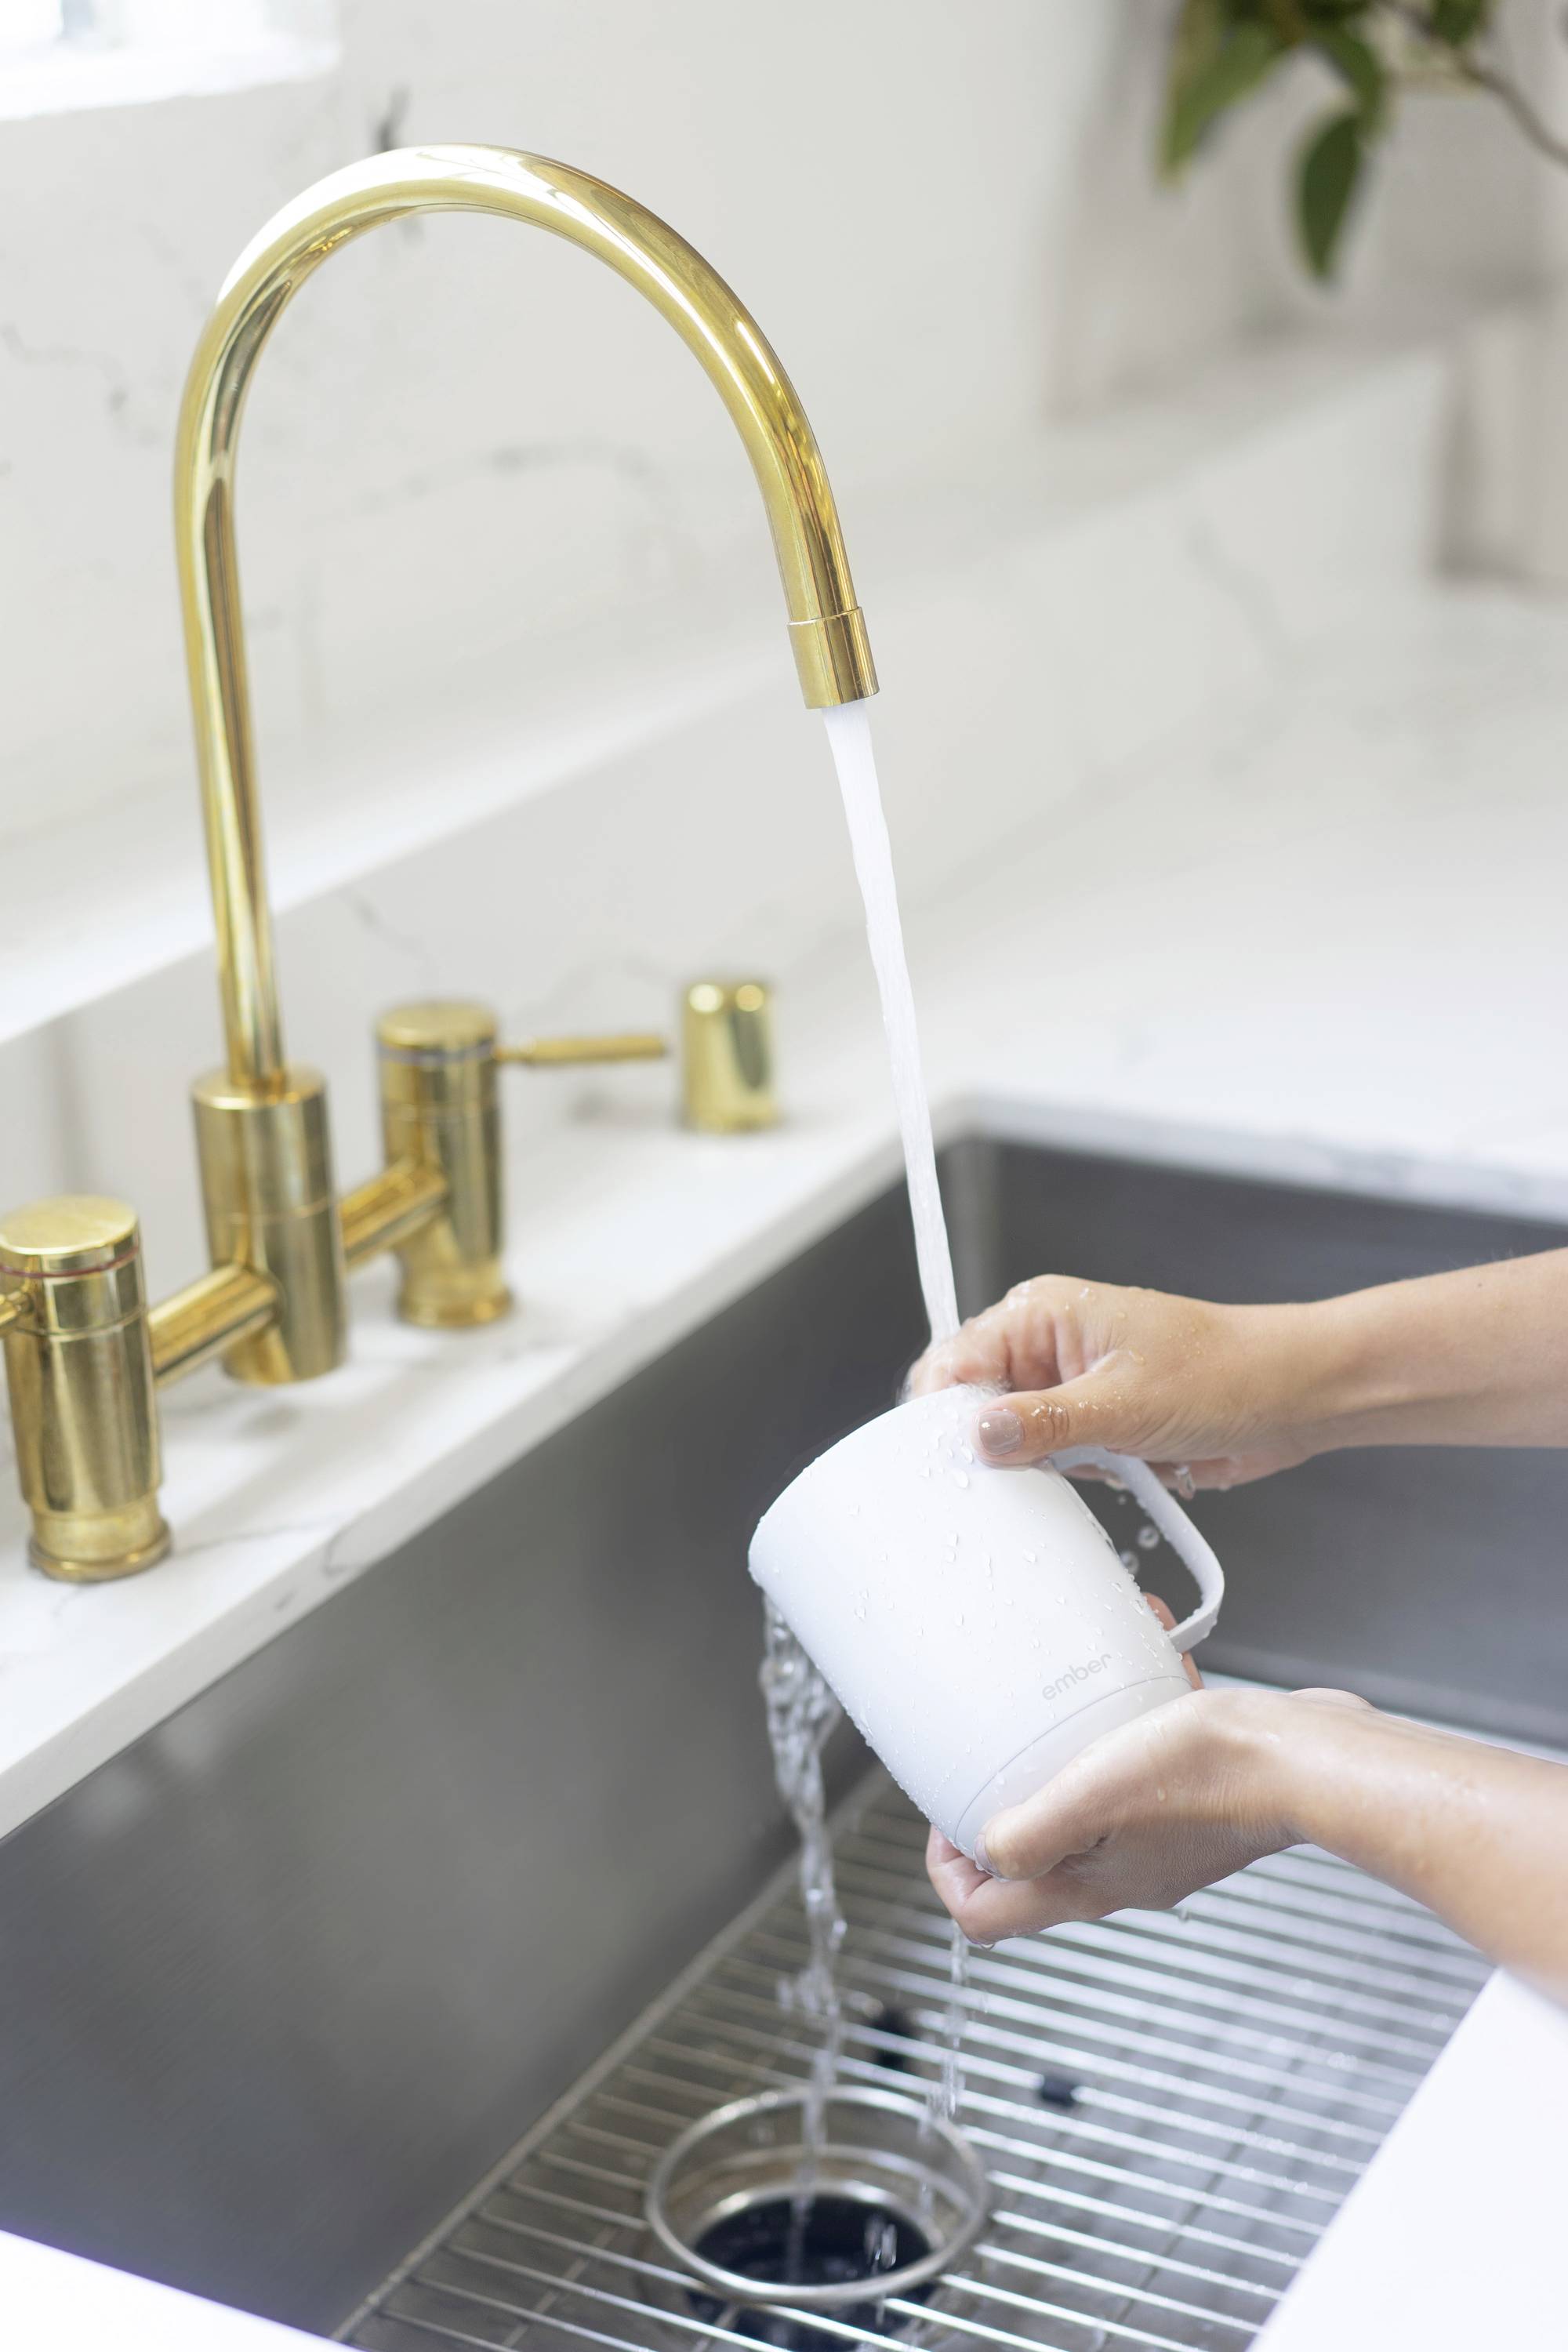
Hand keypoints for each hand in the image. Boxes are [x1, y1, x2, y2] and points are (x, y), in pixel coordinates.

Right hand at [909, 1273, 1336, 1487]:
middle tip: (1027, 1470)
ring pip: (1019, 1440)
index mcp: (1043, 1314)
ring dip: (1050, 1465)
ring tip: (1099, 1459)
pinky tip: (1119, 1469)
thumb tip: (980, 1436)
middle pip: (979, 1405)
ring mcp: (1074, 1387)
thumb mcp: (1124, 1403)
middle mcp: (1050, 1346)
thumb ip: (1043, 1423)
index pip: (957, 1361)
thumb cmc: (1226, 1371)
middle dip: (1001, 1446)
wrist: (1295, 1397)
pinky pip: (1059, 1459)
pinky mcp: (1098, 1423)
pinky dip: (1081, 1475)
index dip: (945, 1413)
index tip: (950, 1459)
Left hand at [927, 1672, 1372, 1943]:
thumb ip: (1030, 1832)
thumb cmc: (1215, 1775)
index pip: (989, 1917)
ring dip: (1076, 1737)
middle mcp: (1122, 1871)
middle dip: (1010, 1795)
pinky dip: (1135, 1709)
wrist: (1312, 1757)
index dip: (950, 1872)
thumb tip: (982, 1850)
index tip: (949, 1816)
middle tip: (1006, 1745)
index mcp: (1089, 1885)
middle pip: (1033, 1857)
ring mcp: (1161, 1836)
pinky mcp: (1196, 1798)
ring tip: (1080, 1680)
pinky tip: (1148, 1655)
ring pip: (1091, 1798)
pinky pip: (1142, 1755)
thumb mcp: (1093, 1794)